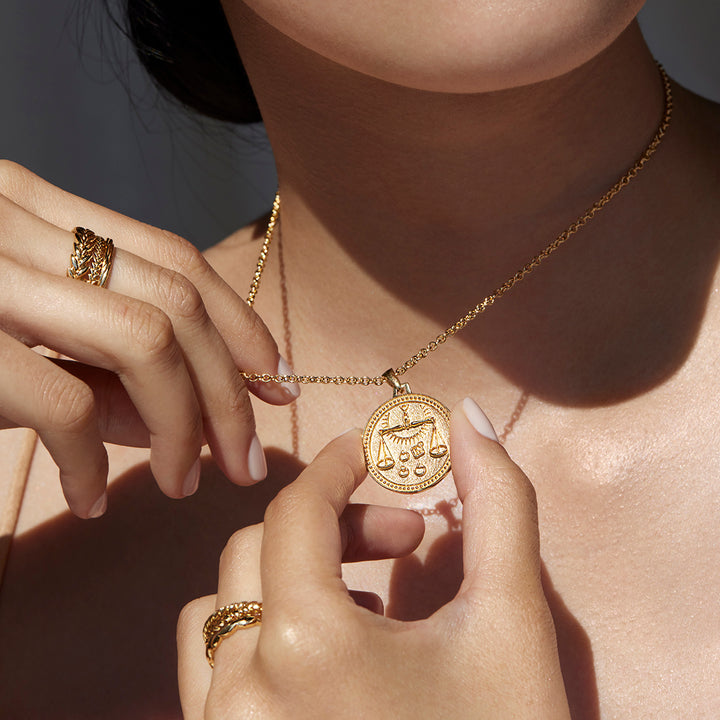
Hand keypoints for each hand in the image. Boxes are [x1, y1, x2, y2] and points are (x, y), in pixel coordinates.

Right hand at [0, 161, 297, 517]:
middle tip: (244, 458)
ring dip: (186, 423)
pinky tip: (92, 497)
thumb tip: (186, 413)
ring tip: (186, 481)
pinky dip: (91, 463)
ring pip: (147, 338)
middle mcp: (9, 221)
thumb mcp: (13, 325)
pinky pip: (62, 402)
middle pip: (179, 301)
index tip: (276, 383)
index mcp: (32, 206)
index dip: (244, 325)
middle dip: (232, 388)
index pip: (178, 261)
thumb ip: (95, 359)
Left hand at [177, 399, 569, 718]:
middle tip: (407, 541)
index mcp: (303, 648)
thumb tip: (468, 418)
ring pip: (220, 609)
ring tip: (365, 602)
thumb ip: (499, 508)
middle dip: (335, 525)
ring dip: (290, 579)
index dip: (340, 463)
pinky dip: (263, 637)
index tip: (377, 448)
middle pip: (259, 549)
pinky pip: (211, 670)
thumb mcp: (513, 627)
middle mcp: (238, 693)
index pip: (297, 509)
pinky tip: (330, 661)